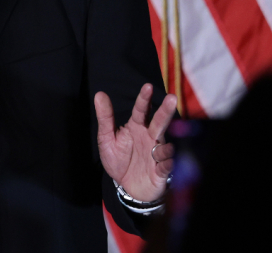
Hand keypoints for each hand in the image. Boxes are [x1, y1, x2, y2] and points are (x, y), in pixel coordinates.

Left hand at [95, 84, 176, 201]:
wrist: (126, 187)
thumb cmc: (118, 159)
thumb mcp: (106, 138)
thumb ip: (105, 117)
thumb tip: (99, 94)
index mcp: (136, 127)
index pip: (141, 111)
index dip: (144, 99)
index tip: (147, 86)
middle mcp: (149, 137)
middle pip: (159, 122)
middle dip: (165, 111)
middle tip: (172, 98)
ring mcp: (157, 153)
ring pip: (165, 145)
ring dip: (162, 147)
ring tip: (158, 151)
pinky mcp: (161, 170)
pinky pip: (166, 166)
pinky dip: (166, 164)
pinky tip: (165, 164)